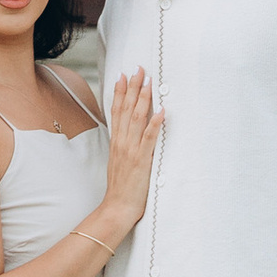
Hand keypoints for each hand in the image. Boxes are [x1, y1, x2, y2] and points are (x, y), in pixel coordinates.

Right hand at [95, 68, 159, 241]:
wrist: (117, 208)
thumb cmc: (121, 188)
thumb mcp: (119, 161)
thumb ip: (124, 145)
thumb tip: (131, 131)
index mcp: (116, 141)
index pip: (116, 110)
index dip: (120, 91)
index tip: (123, 74)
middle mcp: (122, 142)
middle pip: (126, 109)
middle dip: (133, 87)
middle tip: (139, 69)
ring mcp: (131, 150)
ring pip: (136, 118)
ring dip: (143, 99)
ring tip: (149, 82)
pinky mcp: (142, 160)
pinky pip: (149, 138)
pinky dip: (155, 123)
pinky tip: (161, 111)